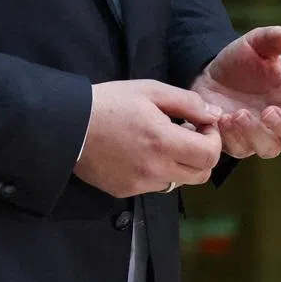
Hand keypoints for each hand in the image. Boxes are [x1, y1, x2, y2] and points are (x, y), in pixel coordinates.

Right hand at [73, 79, 222, 196]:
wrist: (66, 124)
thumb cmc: (108, 102)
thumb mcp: (148, 90)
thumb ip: (187, 102)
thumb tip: (214, 115)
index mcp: (163, 142)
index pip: (210, 155)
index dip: (213, 139)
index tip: (199, 125)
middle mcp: (156, 169)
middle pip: (201, 174)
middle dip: (201, 154)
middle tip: (185, 135)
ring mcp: (140, 183)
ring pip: (178, 181)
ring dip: (178, 164)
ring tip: (157, 144)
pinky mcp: (125, 190)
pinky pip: (153, 185)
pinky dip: (154, 171)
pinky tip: (136, 153)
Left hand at [192, 26, 280, 158]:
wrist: (208, 71)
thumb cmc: (241, 60)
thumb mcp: (255, 44)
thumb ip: (272, 39)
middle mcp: (280, 120)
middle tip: (269, 112)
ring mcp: (257, 133)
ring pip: (268, 148)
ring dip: (255, 134)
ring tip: (238, 114)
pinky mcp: (233, 140)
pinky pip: (237, 148)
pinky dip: (231, 137)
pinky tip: (221, 119)